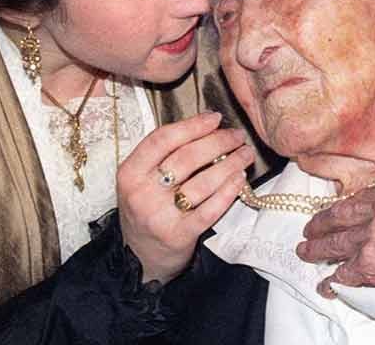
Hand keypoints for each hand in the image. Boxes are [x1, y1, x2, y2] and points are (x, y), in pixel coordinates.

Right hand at [117, 112, 253, 283]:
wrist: (139, 257)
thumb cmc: (147, 208)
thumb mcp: (141, 179)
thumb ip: (165, 154)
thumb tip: (206, 122)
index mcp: (130, 172)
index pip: (162, 139)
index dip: (192, 126)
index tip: (215, 118)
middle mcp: (142, 193)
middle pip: (186, 158)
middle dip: (217, 142)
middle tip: (237, 136)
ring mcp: (160, 216)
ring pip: (202, 182)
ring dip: (230, 164)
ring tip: (244, 154)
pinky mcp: (179, 235)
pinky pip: (210, 209)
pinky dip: (228, 191)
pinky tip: (240, 179)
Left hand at [296, 182, 374, 296]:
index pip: (360, 196)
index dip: (342, 205)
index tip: (331, 210)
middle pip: (341, 216)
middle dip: (321, 224)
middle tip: (310, 229)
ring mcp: (372, 237)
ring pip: (336, 243)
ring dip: (317, 249)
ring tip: (306, 251)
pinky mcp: (368, 264)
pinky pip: (344, 274)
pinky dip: (333, 282)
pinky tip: (326, 286)